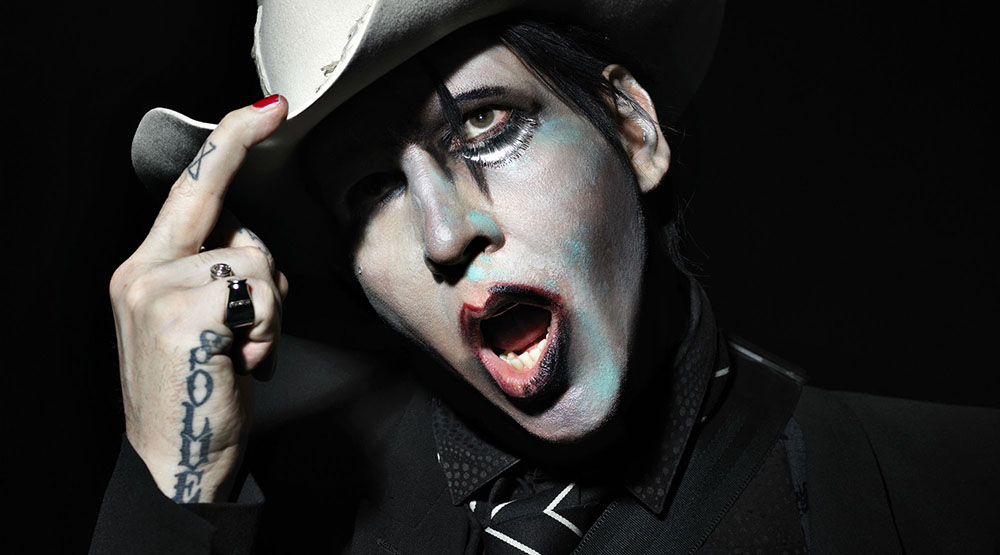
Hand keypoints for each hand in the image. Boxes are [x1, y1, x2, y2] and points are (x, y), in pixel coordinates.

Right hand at [109, 97, 288, 502]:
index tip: (270, 109)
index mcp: (145, 268)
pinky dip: (267, 332)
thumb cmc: (200, 388)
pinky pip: (261, 294)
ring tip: (240, 354)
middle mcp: (142, 271)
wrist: (175, 461)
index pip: (193, 189)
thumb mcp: (200, 322)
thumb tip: (248, 242)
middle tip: (244, 338)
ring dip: (269, 315)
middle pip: (240, 229)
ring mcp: (157, 291)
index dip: (231, 143)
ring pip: (259, 262)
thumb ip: (214, 271)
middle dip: (266, 281)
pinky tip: (240, 363)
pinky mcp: (183, 314)